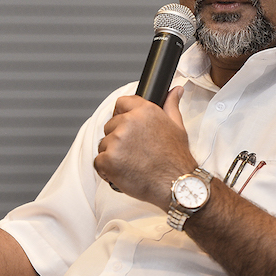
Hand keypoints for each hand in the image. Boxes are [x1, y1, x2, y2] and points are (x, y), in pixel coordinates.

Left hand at [94, 86, 197, 208]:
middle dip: (118, 139)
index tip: (126, 126)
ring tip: (131, 164)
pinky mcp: (108, 160)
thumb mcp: (177, 126)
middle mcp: (129, 122)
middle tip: (135, 152)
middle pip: (110, 126)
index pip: (121, 103)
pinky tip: (123, 172)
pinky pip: (98, 162)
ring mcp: (117, 141)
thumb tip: (175, 91)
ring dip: (113, 155)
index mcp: (144, 111)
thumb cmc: (177, 158)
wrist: (176, 184)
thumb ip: (171, 105)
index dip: (122, 115)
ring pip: (104, 144)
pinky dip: (107, 170)